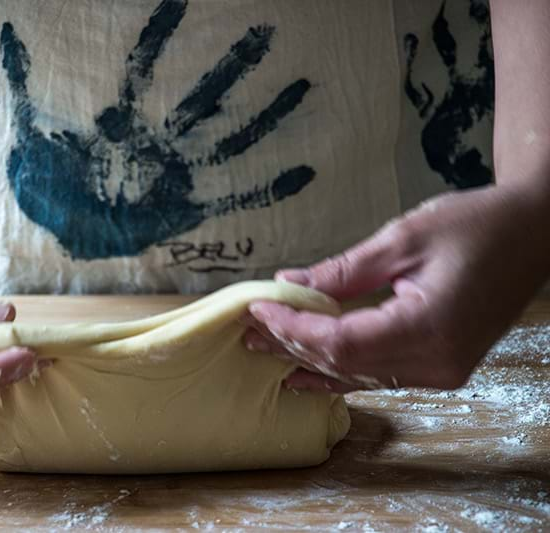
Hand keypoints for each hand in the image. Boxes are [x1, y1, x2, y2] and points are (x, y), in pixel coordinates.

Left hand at [243, 185, 549, 392]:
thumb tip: (289, 283)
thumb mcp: (402, 239)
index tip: (257, 308)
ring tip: (263, 347)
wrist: (533, 232)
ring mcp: (441, 371)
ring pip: (358, 375)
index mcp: (429, 328)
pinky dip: (339, 370)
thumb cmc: (474, 225)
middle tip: (247, 330)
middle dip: (292, 344)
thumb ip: (344, 270)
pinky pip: (378, 374)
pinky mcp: (441, 367)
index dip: (293, 327)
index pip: (341, 341)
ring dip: (309, 359)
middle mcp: (436, 363)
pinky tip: (304, 372)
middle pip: (345, 363)